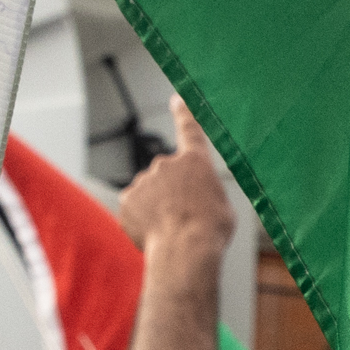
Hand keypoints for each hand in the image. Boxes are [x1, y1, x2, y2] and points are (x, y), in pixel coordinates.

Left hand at [121, 106, 234, 261]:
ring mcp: (144, 180)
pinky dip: (142, 218)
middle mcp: (166, 164)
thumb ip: (206, 192)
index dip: (184, 113)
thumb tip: (196, 198)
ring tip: (172, 229)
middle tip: (185, 216)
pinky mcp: (127, 198)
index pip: (190, 129)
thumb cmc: (209, 231)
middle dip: (173, 191)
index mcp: (195, 162)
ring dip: (158, 207)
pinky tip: (155, 232)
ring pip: (150, 192)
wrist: (184, 250)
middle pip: (168, 175)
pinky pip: (135, 207)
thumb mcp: (222, 206)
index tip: (177, 99)